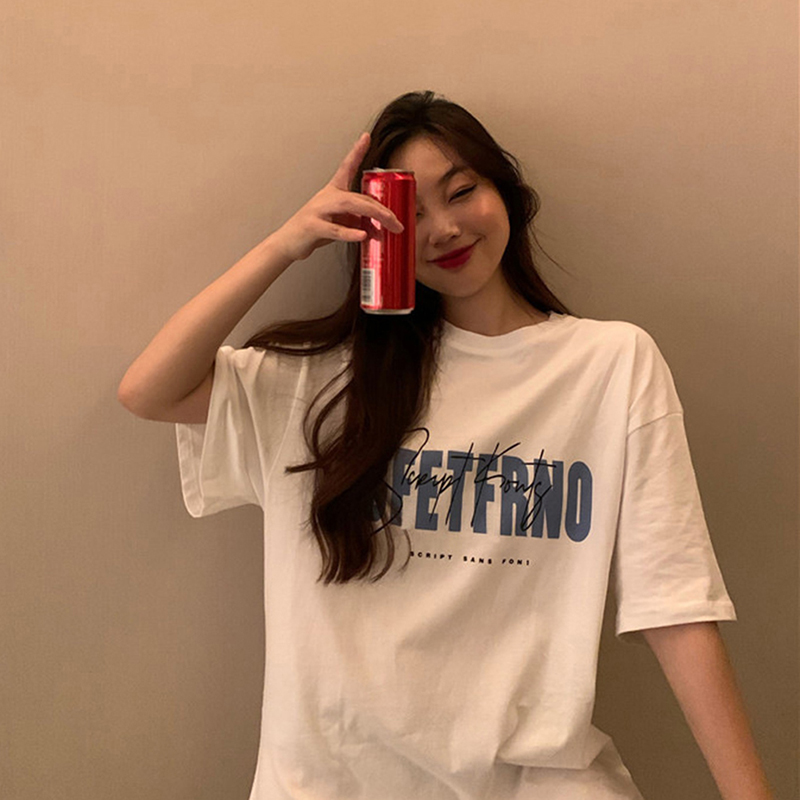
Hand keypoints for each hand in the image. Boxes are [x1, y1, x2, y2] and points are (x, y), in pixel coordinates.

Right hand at [271, 132, 404, 262]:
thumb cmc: (315, 231)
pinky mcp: (313, 227)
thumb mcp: (341, 224)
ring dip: (372, 216)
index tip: (366, 136)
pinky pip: (335, 229)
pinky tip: (362, 235)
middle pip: (358, 197)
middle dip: (381, 209)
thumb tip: (380, 230)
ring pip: (349, 207)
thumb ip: (359, 223)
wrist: (289, 243)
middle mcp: (326, 197)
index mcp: (333, 192)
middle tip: (398, 222)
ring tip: (387, 226)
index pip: (346, 167)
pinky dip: (350, 233)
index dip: (356, 151)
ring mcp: (318, 210)